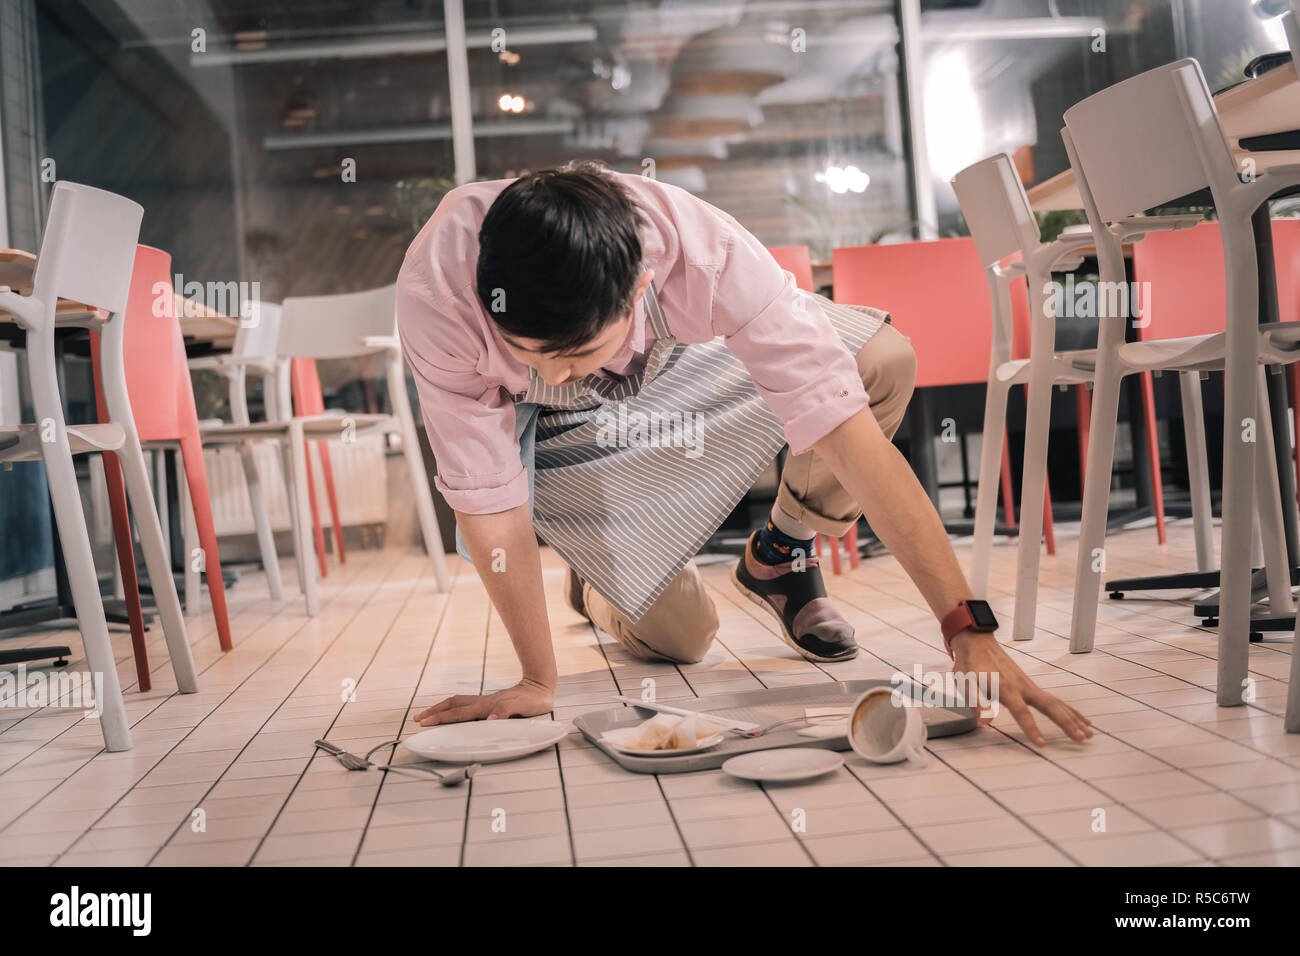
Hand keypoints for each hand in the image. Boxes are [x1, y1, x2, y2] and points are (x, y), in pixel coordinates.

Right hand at [413, 678, 555, 725]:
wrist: (542, 686)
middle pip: (452, 705)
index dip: (441, 718)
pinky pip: (467, 706)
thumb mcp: (522, 708)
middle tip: (418, 719)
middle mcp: (483, 704)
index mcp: (487, 707)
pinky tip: (453, 714)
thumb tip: (489, 722)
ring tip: (429, 714)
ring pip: (458, 703)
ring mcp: (486, 703)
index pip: (458, 713)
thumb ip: (505, 713)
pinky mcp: (491, 704)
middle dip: (434, 712)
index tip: (425, 722)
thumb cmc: (534, 700)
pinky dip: (454, 709)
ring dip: (442, 709)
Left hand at [950, 631, 1092, 746]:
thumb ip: (976, 702)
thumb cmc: (970, 664)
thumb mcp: (965, 682)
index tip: (1042, 744)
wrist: (977, 642)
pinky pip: (1054, 700)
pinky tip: (1081, 719)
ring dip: (1074, 718)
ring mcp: (1029, 685)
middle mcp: (1023, 687)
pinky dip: (1069, 710)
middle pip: (1051, 707)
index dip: (1032, 729)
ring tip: (1089, 733)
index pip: (1022, 713)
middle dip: (1067, 724)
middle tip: (1082, 739)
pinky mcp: (1030, 686)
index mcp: (1006, 688)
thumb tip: (986, 721)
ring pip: (1057, 703)